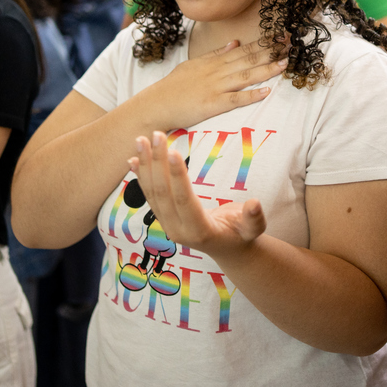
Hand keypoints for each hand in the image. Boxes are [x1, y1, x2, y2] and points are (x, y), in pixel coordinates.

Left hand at [129, 131, 266, 258]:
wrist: (226, 250)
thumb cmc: (241, 235)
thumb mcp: (253, 230)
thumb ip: (254, 219)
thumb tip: (255, 204)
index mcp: (199, 231)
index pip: (184, 201)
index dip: (178, 177)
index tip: (174, 151)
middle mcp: (177, 230)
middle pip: (163, 194)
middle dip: (157, 163)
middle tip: (155, 135)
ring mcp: (167, 224)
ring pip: (152, 193)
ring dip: (145, 165)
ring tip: (140, 140)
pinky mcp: (163, 218)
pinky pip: (149, 196)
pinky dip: (140, 177)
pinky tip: (132, 160)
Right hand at [138, 39, 286, 128]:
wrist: (156, 104)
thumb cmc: (174, 86)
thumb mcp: (194, 64)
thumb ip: (216, 54)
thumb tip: (235, 42)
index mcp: (214, 61)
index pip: (243, 49)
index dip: (264, 42)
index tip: (281, 35)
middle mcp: (217, 71)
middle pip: (248, 59)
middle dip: (271, 51)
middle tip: (290, 43)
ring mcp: (215, 87)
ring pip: (245, 76)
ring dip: (266, 69)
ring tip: (284, 63)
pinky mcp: (212, 104)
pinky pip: (235, 99)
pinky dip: (251, 95)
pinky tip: (266, 91)